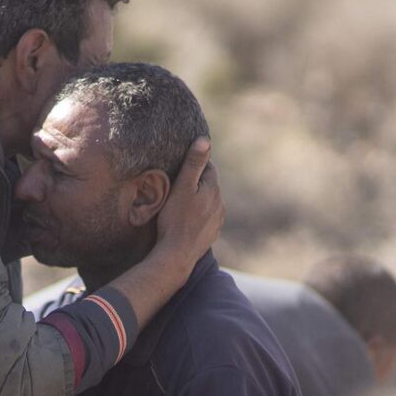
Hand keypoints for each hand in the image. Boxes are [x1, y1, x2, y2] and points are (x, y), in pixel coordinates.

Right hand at [151, 138, 222, 268]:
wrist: (177, 255)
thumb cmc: (175, 219)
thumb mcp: (182, 187)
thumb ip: (194, 164)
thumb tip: (205, 140)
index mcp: (213, 189)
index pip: (208, 167)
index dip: (196, 164)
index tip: (182, 164)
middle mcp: (220, 204)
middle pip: (209, 185)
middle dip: (197, 181)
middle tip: (178, 182)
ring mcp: (217, 220)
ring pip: (209, 202)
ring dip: (198, 199)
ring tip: (180, 202)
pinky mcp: (211, 234)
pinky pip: (206, 218)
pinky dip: (198, 215)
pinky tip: (186, 220)